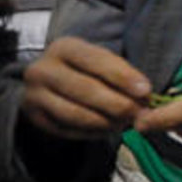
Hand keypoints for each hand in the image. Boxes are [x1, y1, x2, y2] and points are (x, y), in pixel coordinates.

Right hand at [20, 37, 150, 139]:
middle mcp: (43, 70)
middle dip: (118, 103)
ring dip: (106, 122)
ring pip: (75, 113)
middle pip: (85, 89)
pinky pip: (67, 130)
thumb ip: (121, 74)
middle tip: (140, 113)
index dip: (123, 76)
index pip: (96, 60)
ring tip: (126, 123)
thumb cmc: (85, 70)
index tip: (146, 91)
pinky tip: (108, 129)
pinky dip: (92, 133)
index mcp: (64, 48)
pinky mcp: (35, 118)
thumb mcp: (99, 61)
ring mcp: (34, 95)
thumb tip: (144, 96)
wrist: (48, 81)